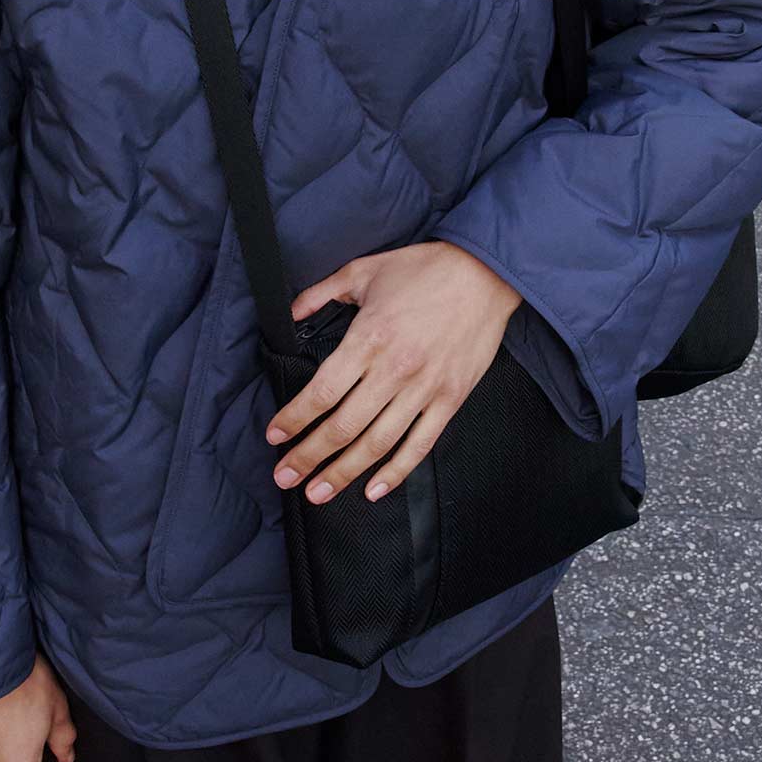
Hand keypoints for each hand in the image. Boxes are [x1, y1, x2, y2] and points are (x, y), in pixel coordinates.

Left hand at [265, 241, 522, 506]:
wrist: (486, 273)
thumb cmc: (425, 269)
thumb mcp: (364, 270)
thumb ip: (322, 292)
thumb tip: (291, 312)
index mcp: (369, 338)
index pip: (323, 392)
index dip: (295, 418)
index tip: (275, 435)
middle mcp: (394, 369)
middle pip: (343, 426)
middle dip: (308, 456)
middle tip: (284, 476)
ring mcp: (425, 388)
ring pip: (377, 443)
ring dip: (344, 472)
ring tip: (318, 492)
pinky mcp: (450, 399)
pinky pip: (420, 444)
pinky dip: (396, 472)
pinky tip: (374, 490)